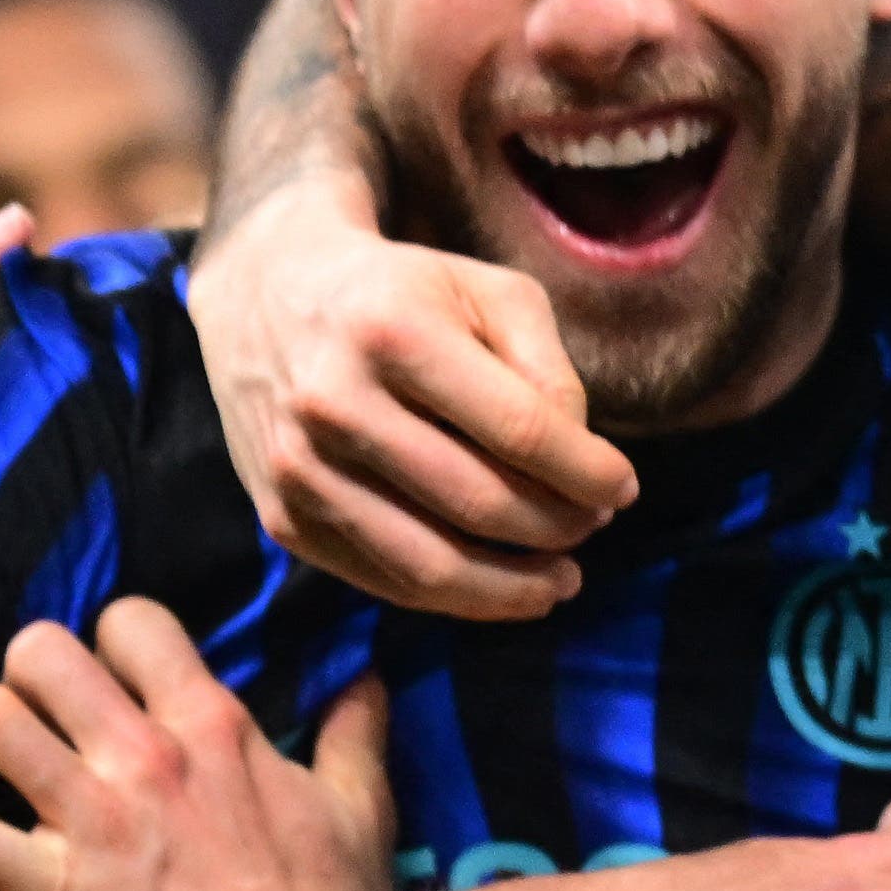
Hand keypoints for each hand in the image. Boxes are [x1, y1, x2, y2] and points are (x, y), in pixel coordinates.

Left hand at [0, 599, 394, 890]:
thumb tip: (367, 676)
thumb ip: (353, 738)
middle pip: (41, 651)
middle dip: (21, 675)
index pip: (133, 622)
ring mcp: (91, 822)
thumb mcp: (358, 817)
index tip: (106, 679)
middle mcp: (145, 758)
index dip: (107, 642)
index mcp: (214, 727)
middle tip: (25, 717)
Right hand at [192, 204, 633, 622]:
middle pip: (479, 502)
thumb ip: (548, 371)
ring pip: (429, 565)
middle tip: (591, 527)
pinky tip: (497, 586)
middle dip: (556, 528)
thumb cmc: (402, 293)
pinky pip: (383, 581)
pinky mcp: (283, 518)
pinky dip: (453, 598)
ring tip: (560, 581)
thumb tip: (584, 470)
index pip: (518, 428)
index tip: (623, 488)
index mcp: (393, 331)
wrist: (267, 294)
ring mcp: (300, 469)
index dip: (586, 472)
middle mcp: (335, 403)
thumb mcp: (488, 293)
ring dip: (512, 587)